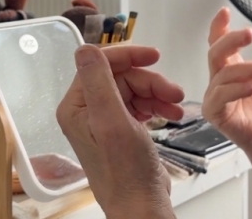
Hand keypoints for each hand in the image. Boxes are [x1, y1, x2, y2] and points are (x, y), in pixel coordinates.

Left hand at [57, 45, 182, 217]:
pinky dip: (156, 105)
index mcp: (76, 107)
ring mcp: (104, 120)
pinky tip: (169, 113)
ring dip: (157, 93)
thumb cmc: (125, 174)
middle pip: (122, 76)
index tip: (153, 56)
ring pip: (134, 89)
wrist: (141, 205)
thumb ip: (99, 83)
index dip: (129, 57)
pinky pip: (139, 104)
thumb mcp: (112, 121)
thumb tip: (85, 49)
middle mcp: (86, 112)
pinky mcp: (120, 129)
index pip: (100, 64)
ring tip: (175, 106)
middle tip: (173, 93)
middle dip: (150, 82)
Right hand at [203, 8, 251, 205]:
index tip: (225, 11)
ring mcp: (215, 97)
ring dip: (248, 68)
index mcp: (232, 69)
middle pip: (214, 53)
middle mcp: (220, 81)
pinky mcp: (216, 114)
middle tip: (248, 33)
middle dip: (230, 40)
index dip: (219, 27)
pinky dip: (238, 89)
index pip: (219, 44)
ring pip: (223, 73)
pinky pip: (221, 96)